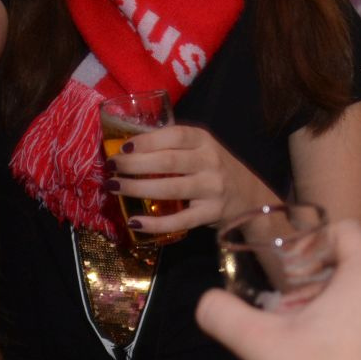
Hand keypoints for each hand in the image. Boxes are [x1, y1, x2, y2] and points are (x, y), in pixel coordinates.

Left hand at [108, 123, 273, 235]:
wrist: (248, 196)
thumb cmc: (213, 168)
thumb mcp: (201, 148)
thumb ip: (173, 146)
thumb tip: (126, 148)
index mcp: (204, 140)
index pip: (174, 135)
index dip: (146, 141)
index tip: (123, 147)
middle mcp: (210, 162)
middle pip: (167, 162)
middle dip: (134, 164)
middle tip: (112, 168)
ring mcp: (212, 188)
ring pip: (170, 189)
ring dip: (137, 188)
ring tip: (115, 187)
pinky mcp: (210, 213)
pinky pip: (179, 220)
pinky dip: (155, 223)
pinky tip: (135, 222)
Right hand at [196, 220, 360, 359]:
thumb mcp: (257, 343)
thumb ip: (224, 314)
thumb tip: (205, 304)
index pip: (349, 233)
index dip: (317, 241)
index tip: (294, 267)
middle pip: (360, 274)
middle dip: (323, 286)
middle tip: (290, 309)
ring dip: (341, 316)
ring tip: (306, 342)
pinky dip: (360, 344)